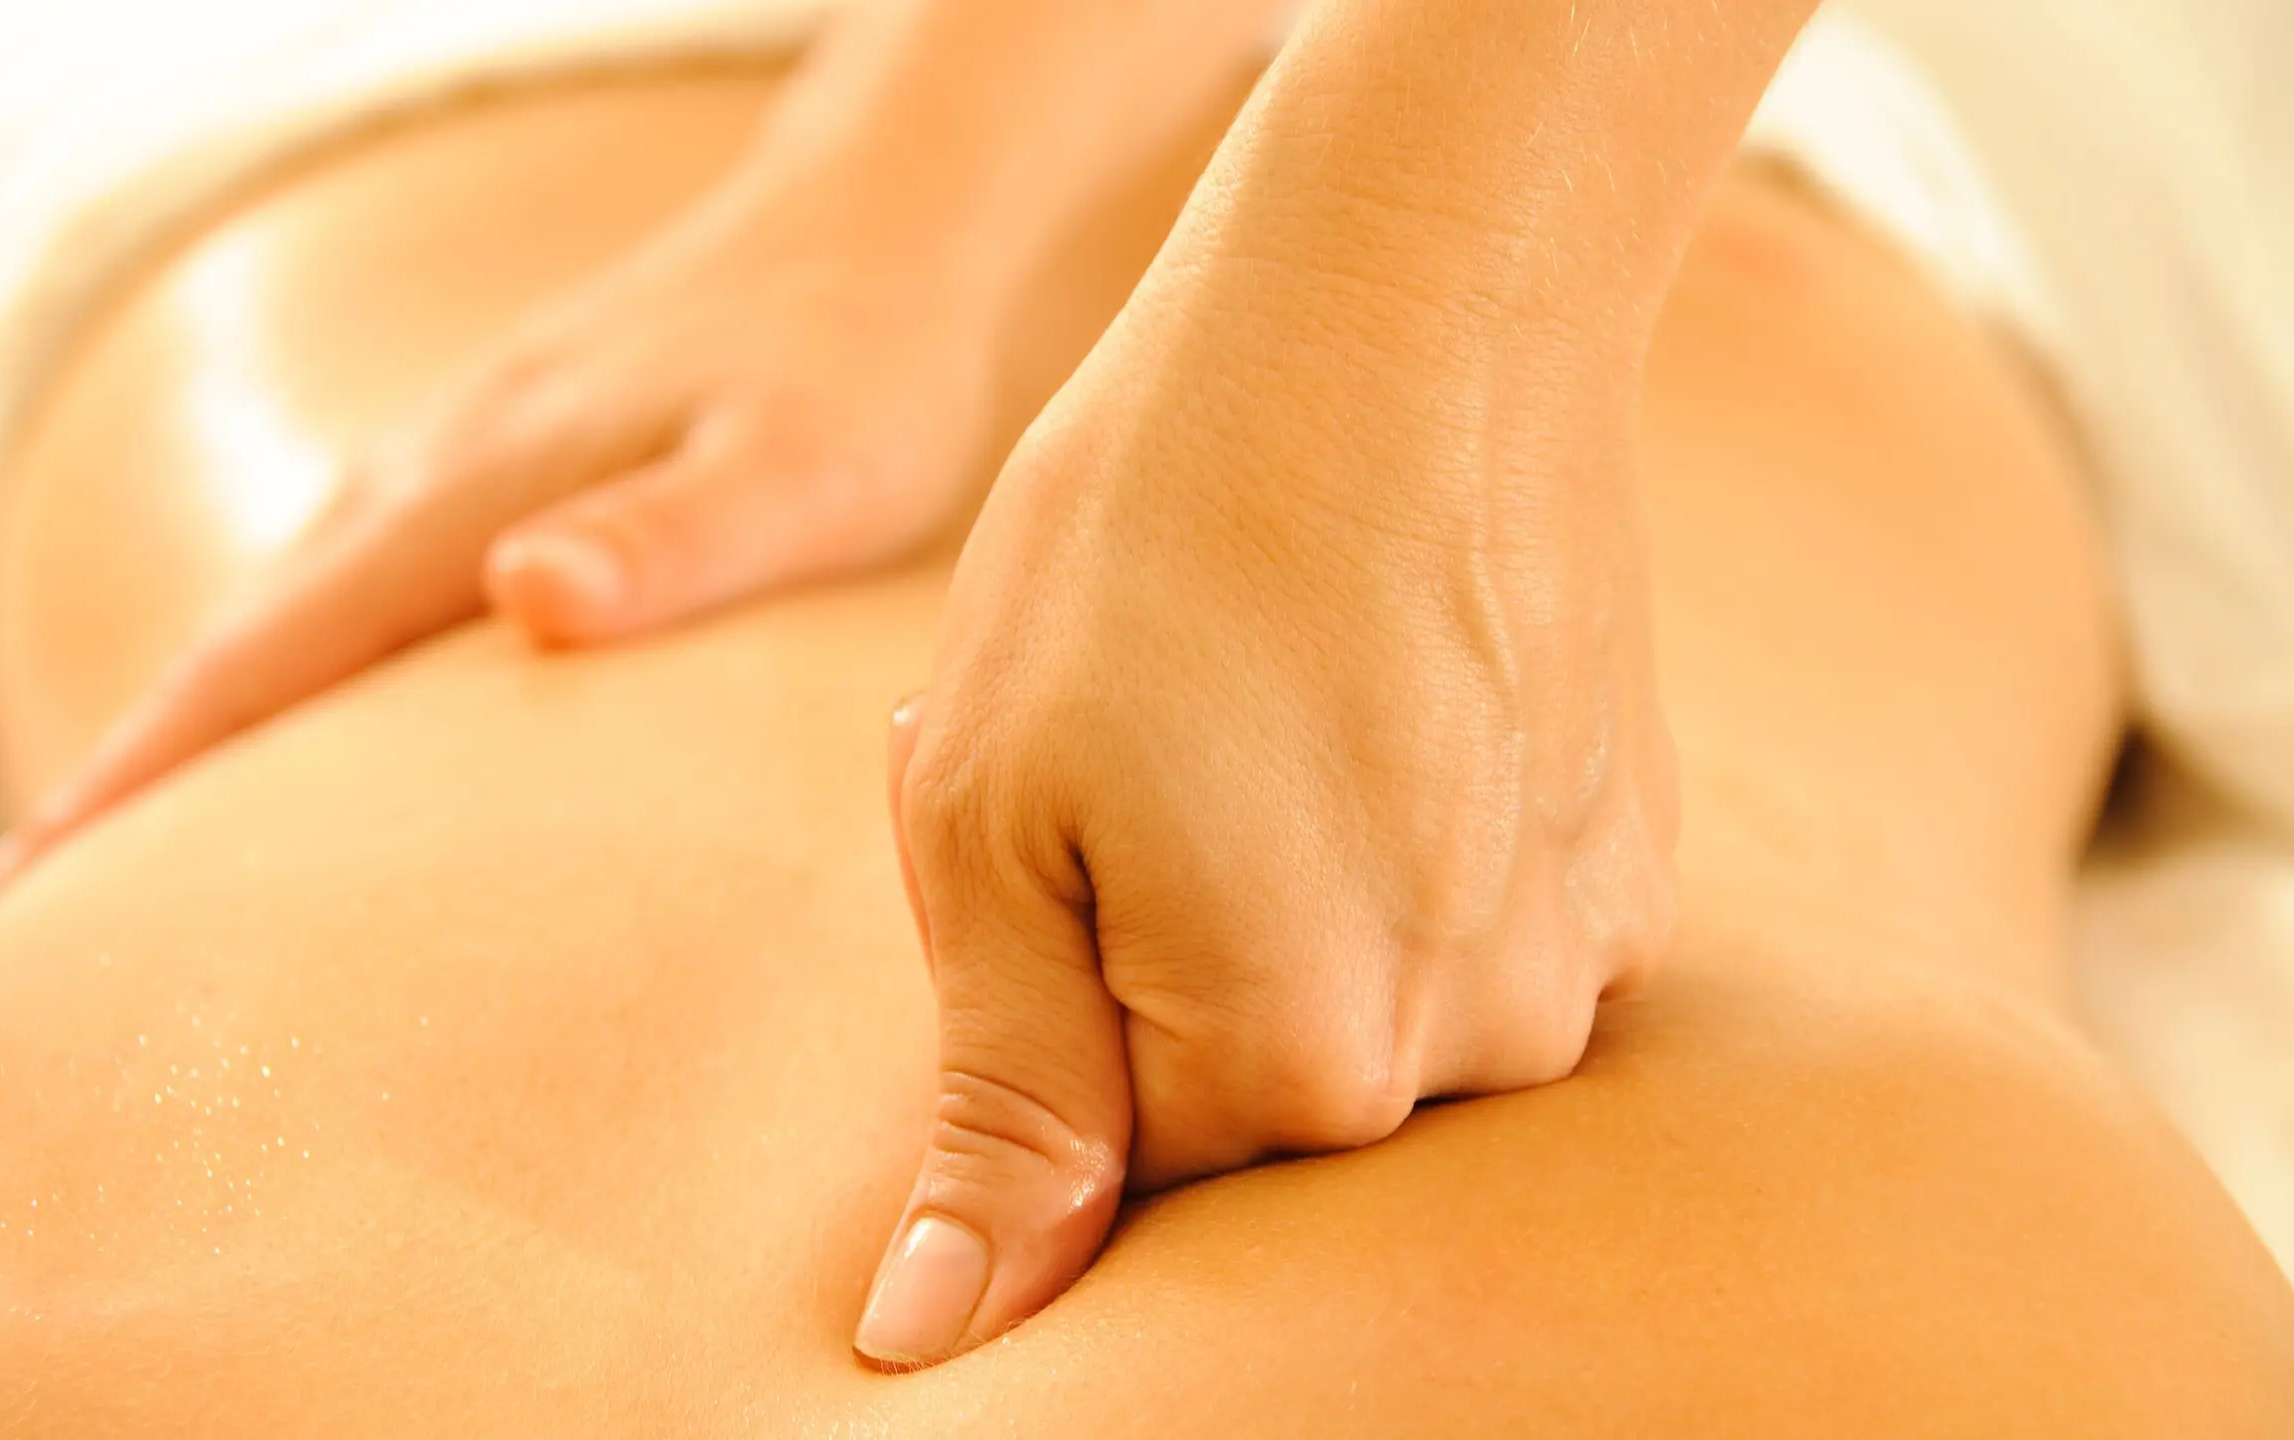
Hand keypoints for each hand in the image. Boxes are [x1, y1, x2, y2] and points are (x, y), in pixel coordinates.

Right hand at [0, 165, 1009, 912]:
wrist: (885, 225)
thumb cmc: (860, 363)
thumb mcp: (805, 468)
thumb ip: (673, 537)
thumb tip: (519, 597)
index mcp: (470, 491)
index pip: (270, 654)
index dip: (147, 773)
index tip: (26, 888)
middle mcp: (434, 470)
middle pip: (243, 638)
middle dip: (133, 770)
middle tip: (26, 911)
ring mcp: (460, 456)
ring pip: (292, 606)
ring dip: (204, 719)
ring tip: (133, 842)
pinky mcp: (506, 458)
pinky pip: (358, 577)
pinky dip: (298, 659)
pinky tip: (315, 713)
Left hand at [852, 251, 1680, 1366]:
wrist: (1402, 308)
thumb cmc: (1148, 536)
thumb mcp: (995, 814)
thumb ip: (999, 1105)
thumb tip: (931, 1339)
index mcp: (1298, 1059)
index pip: (1139, 1181)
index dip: (1066, 1011)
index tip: (1067, 849)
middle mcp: (1475, 1046)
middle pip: (1269, 1107)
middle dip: (1173, 968)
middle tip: (1147, 758)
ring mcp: (1580, 953)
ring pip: (1380, 1023)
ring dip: (1297, 911)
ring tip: (1256, 711)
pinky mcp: (1637, 861)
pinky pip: (1479, 938)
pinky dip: (1403, 860)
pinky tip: (1369, 709)